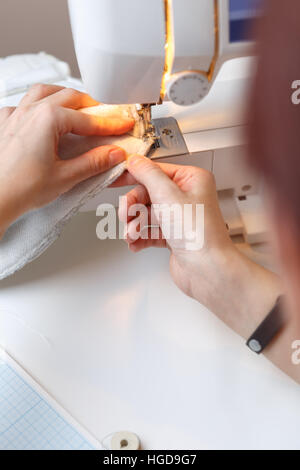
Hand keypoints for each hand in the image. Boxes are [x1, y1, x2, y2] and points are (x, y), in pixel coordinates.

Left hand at [0, 84, 133, 236]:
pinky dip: (39, 105)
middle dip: (91, 105)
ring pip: (44, 92)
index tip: (123, 124)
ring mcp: (15, 115)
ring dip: (64, 96)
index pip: (88, 119)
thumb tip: (113, 153)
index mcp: (48, 119)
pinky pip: (23, 104)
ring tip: (76, 108)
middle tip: (105, 117)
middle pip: (68, 96)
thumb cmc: (19, 189)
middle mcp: (30, 111)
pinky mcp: (4, 124)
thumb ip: (94, 162)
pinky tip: (43, 117)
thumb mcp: (66, 177)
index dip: (110, 123)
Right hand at [117, 155, 281, 338]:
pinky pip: (150, 231)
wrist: (207, 269)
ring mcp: (179, 218)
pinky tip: (135, 242)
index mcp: (191, 180)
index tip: (116, 178)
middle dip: (133, 207)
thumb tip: (135, 161)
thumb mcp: (168, 195)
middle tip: (127, 214)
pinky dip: (140, 237)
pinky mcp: (174, 236)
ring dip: (135, 224)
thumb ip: (148, 174)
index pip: (155, 171)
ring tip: (133, 234)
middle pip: (147, 194)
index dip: (134, 175)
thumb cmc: (199, 234)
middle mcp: (186, 197)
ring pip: (146, 214)